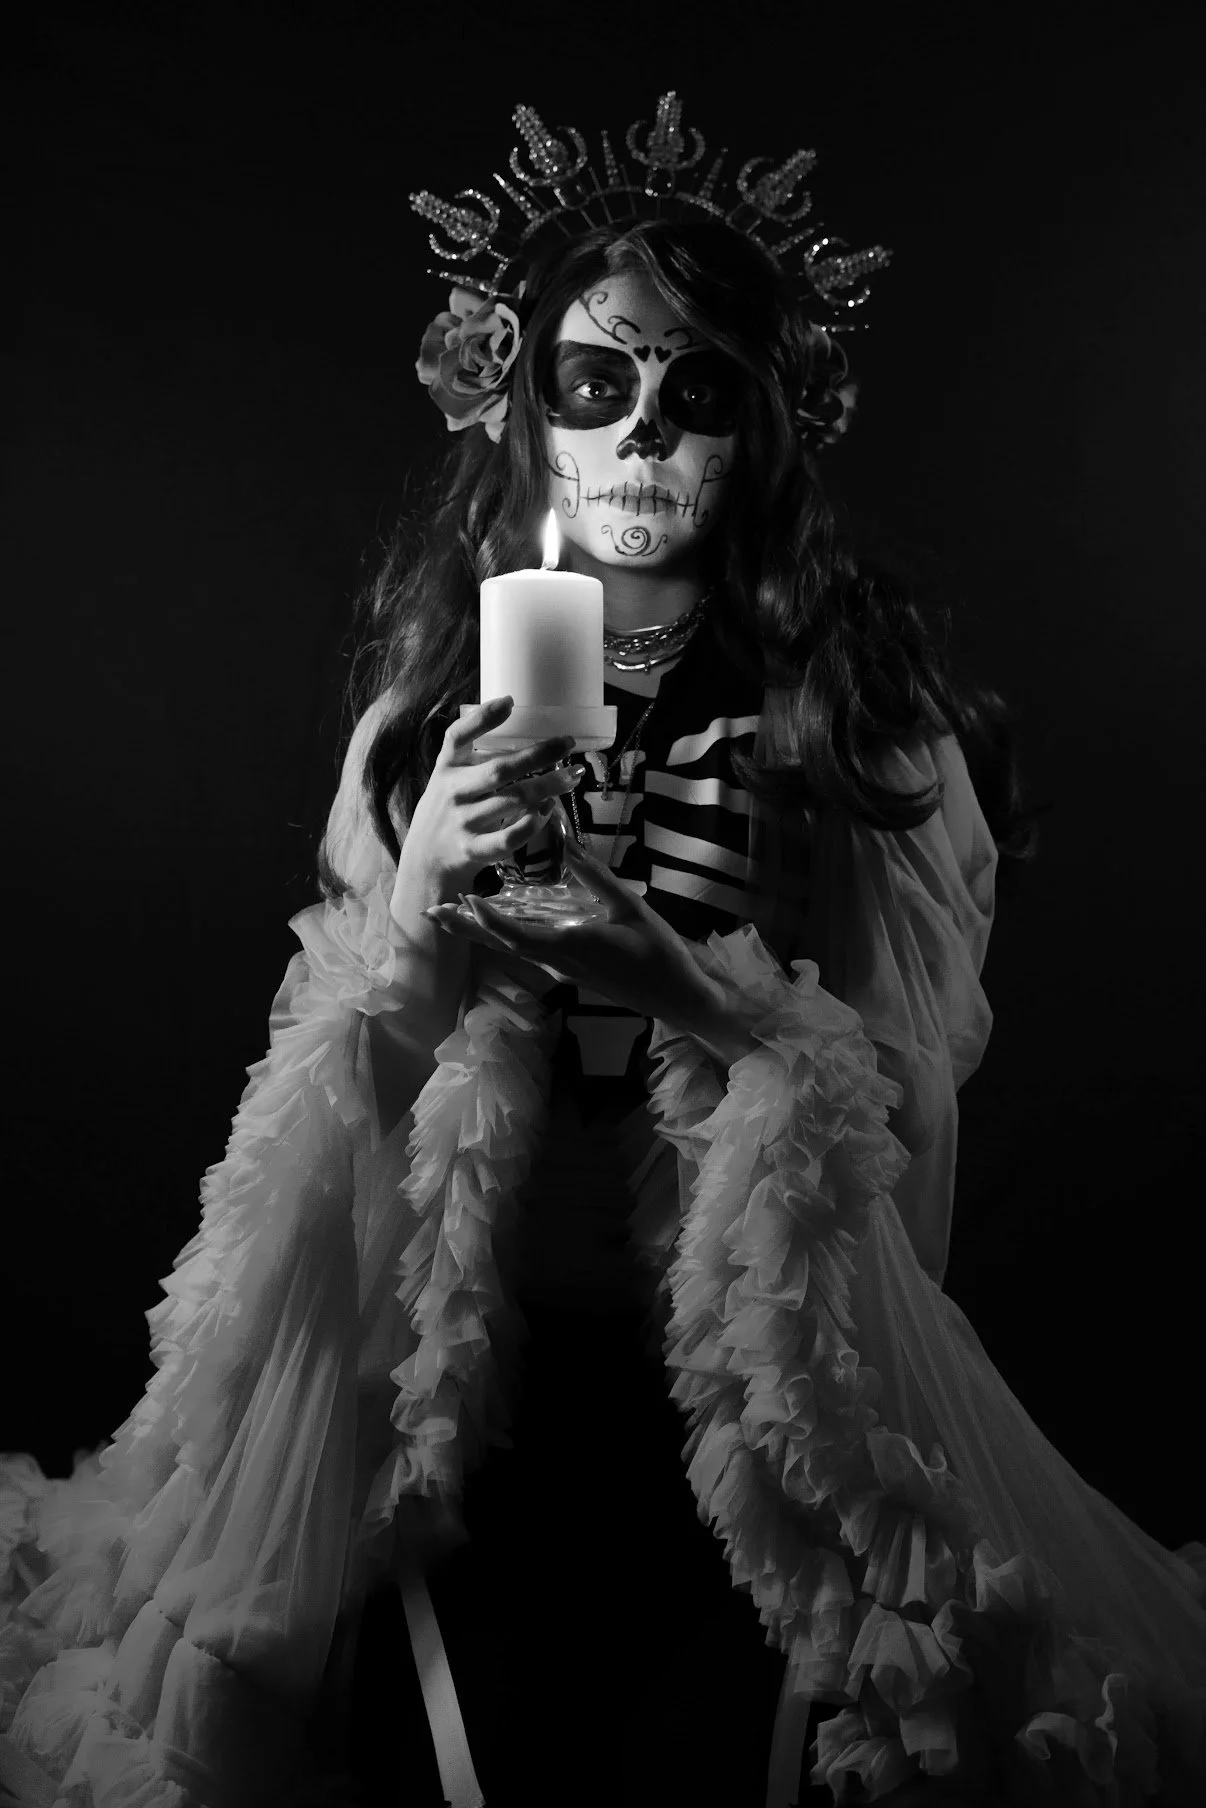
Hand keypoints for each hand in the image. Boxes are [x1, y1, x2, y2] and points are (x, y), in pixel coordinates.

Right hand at [393, 697, 580, 905]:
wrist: (426, 860)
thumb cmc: (448, 810)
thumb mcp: (449, 778)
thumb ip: (473, 757)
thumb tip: (521, 729)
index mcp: (446, 768)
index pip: (457, 737)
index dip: (482, 719)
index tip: (510, 702)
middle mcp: (452, 792)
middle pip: (499, 770)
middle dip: (538, 754)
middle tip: (567, 743)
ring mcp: (462, 823)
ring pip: (513, 801)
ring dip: (548, 787)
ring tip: (571, 776)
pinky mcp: (473, 850)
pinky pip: (510, 837)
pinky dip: (533, 823)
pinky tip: (548, 809)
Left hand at [424, 838, 747, 1054]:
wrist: (675, 995)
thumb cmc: (657, 952)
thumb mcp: (630, 908)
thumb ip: (596, 876)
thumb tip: (566, 843)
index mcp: (570, 946)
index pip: (517, 935)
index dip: (488, 919)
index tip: (464, 899)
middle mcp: (557, 961)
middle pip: (500, 943)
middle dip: (465, 927)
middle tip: (431, 911)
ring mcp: (561, 969)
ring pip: (511, 947)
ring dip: (479, 931)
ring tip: (450, 914)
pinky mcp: (568, 970)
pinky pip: (527, 950)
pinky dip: (504, 934)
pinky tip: (495, 923)